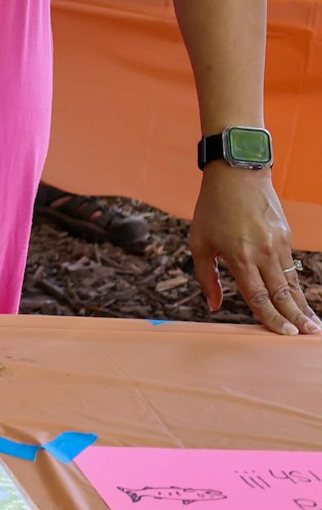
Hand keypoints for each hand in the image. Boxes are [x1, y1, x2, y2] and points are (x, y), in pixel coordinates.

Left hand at [190, 165, 319, 335]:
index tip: (284, 334)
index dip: (271, 318)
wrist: (237, 174)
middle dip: (296, 317)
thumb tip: (213, 306)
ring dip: (302, 304)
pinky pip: (291, 266)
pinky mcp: (286, 235)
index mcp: (239, 256)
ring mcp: (278, 243)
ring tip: (313, 324)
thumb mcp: (199, 242)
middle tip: (308, 336)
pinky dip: (296, 284)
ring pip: (291, 281)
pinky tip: (300, 297)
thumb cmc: (211, 209)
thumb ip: (207, 277)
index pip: (258, 296)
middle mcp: (263, 252)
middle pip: (282, 293)